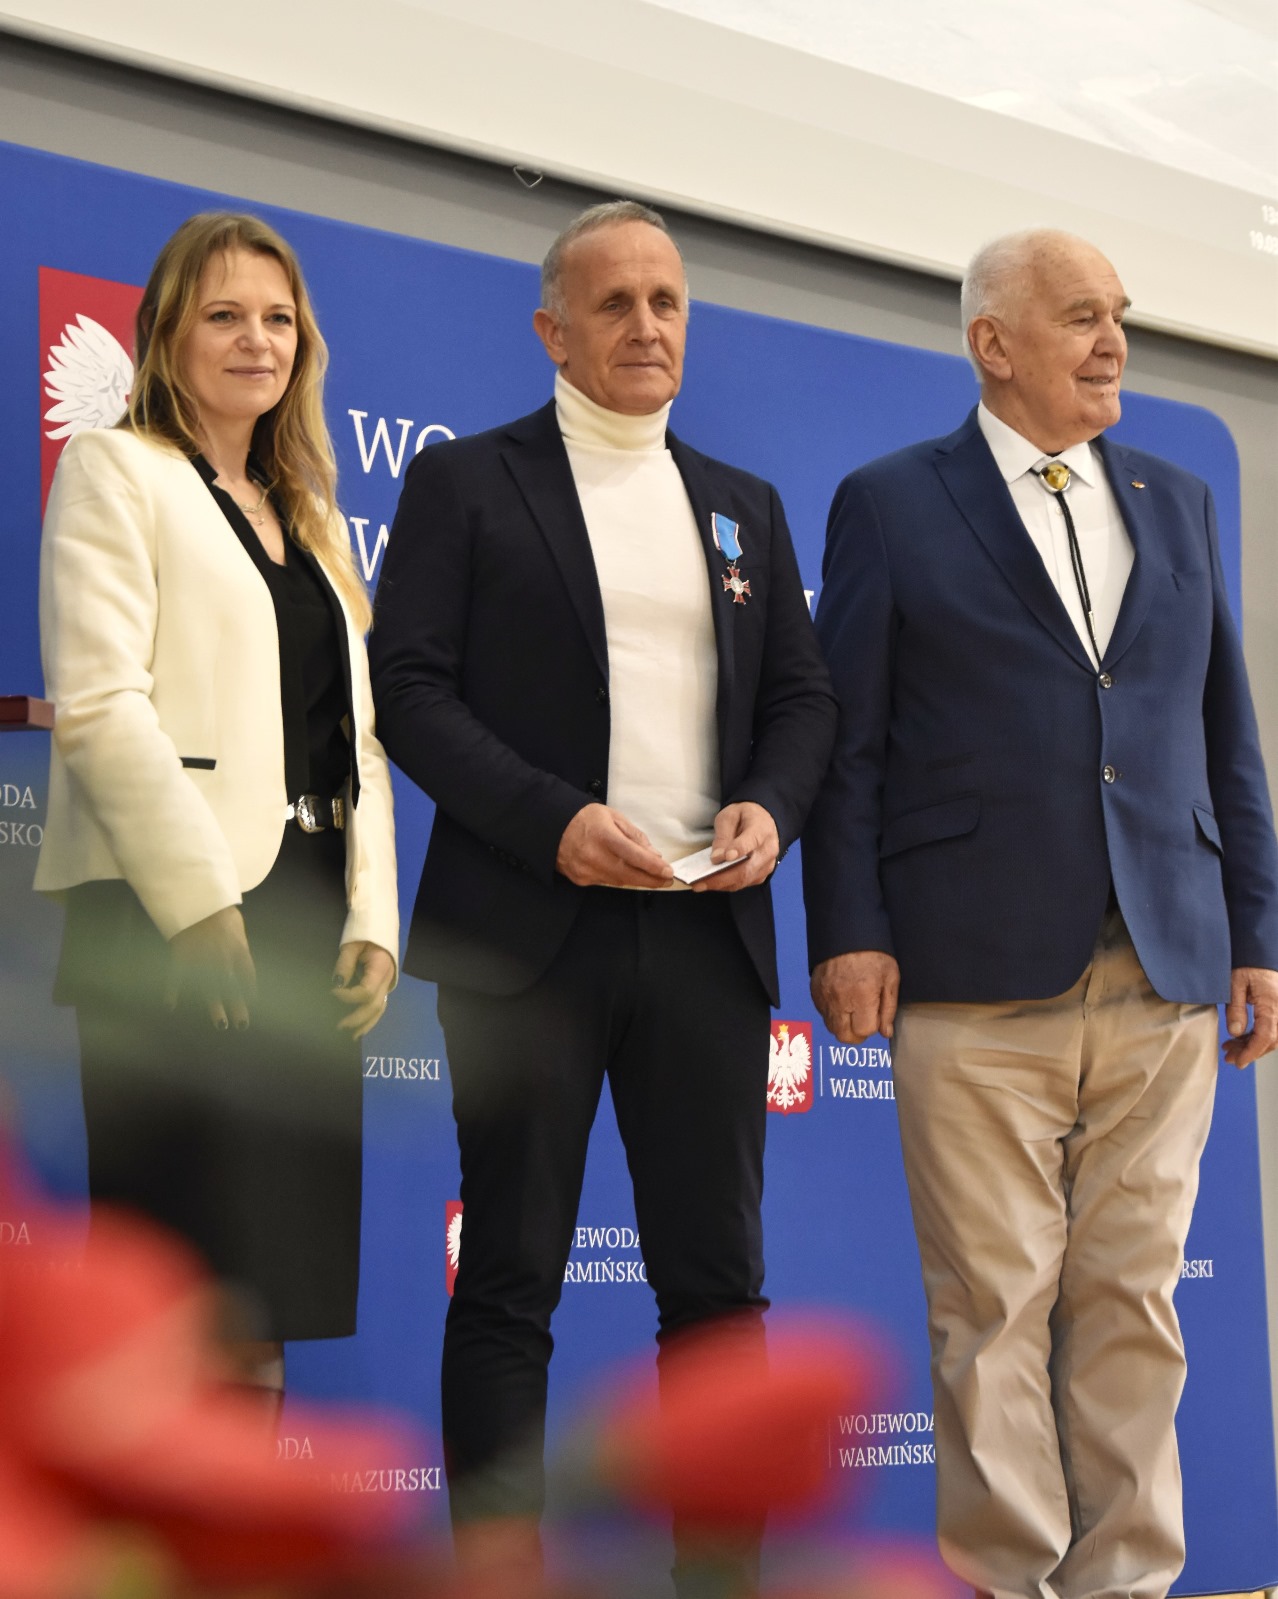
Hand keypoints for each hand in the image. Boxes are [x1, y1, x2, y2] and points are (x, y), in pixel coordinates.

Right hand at [167, 906, 255, 1029]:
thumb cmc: (219, 908)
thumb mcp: (237, 925)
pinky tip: (170, 1007)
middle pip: (232, 989)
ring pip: (210, 990)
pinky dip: (171, 992)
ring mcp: (201, 962)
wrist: (196, 899)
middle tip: (242, 1025)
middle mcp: (223, 961)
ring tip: (221, 1025)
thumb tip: (240, 952)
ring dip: (216, 1009)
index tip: (253, 1003)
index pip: (248, 976)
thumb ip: (239, 942)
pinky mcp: (181, 958)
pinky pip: (175, 979)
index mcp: (239, 951)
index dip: (251, 990)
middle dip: (238, 1007)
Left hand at [332, 942, 396, 1037]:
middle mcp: (386, 980)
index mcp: (381, 968)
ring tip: (351, 1037)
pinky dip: (369, 1018)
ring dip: (365, 1024)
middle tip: (338, 1026)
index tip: (332, 992)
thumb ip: (344, 965)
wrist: (379, 926)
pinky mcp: (382, 986)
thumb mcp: (351, 945)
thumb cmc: (364, 933)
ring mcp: (386, 984)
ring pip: (379, 1010)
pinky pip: (378, 1006)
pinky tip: (359, 1028)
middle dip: (357, 1018)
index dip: (349, 996)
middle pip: (374, 1006)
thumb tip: (337, 985)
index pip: (366, 991)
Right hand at [556, 804, 674, 888]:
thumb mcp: (613, 817)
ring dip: (637, 881)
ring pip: (619, 881)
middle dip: (651, 880)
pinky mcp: (580, 879)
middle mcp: (594, 856)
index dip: (653, 866)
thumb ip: (634, 836)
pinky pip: (606, 882)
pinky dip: (619, 879)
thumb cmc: (584, 818)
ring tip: (652, 878)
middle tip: (666, 881)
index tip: (667, 871)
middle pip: (629, 874)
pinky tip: (628, 875)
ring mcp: (586, 870)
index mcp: (604, 836)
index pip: (635, 856)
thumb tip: (652, 854)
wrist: (553, 826)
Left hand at [692, 802, 779, 892]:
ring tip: (700, 885)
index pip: (751, 842)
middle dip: (721, 878)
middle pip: (746, 869)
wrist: (762, 822)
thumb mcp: (729, 816)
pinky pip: (743, 883)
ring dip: (720, 885)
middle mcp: (768, 850)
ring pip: (743, 880)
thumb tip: (717, 857)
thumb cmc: (745, 817)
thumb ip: (723, 835)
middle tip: (699, 882)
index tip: (722, 858)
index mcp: (761, 830)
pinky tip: (711, 883)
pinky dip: (726, 885)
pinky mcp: (761, 875)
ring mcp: (766, 865)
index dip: (737, 851)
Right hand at [811, 950, 899, 1042]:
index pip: (864, 1031)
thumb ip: (889, 1008)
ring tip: (853, 1008)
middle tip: (864, 1020)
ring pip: (831, 1027)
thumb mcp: (890, 978)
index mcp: (862, 996)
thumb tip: (885, 1032)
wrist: (846, 931)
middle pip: (844, 1036)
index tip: (876, 1016)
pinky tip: (842, 999)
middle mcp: (840, 1000)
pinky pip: (822, 1013)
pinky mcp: (815, 991)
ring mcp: (824, 996)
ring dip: (844, 1024)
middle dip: (857, 1033)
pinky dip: (833, 1013)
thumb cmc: (873, 953)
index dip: (873, 1027)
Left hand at [1223, 965, 1277, 1067]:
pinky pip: (1272, 1028)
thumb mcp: (1234, 984)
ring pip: (1272, 1037)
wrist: (1260, 951)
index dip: (1251, 1053)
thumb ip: (1235, 1009)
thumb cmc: (1248, 964)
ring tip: (1231, 1047)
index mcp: (1272, 1005)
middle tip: (1229, 1057)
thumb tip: (1235, 1033)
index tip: (1238, 1062)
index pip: (1265, 1037)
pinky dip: (1258, 1036)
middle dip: (1250, 1052)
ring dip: (1253, 1045)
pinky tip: (1242, 1038)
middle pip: (1270, 1041)